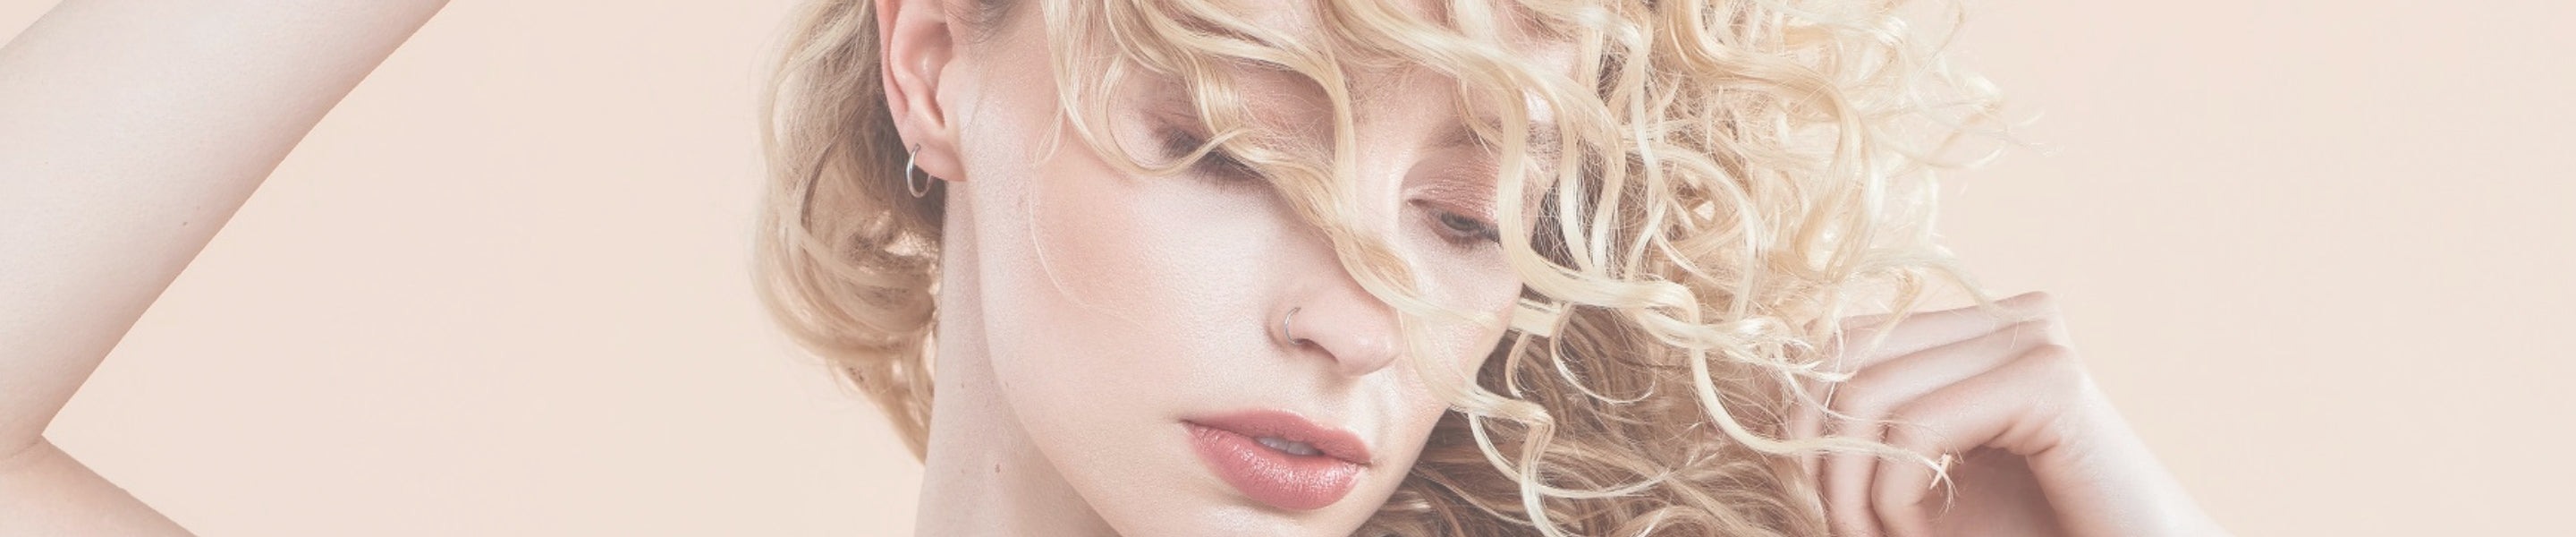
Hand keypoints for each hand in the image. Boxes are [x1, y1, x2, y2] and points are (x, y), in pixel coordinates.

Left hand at [1788, 292, 2228, 536]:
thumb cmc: (2030, 536)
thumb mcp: (1923, 475)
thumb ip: (1866, 425)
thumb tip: (1769, 388)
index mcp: (1982, 327)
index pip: (1843, 338)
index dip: (1803, 417)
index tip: (1819, 497)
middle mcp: (2012, 315)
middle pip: (1843, 356)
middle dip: (1820, 455)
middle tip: (1845, 528)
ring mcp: (2036, 338)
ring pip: (1867, 392)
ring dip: (1852, 490)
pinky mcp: (2051, 380)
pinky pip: (1915, 426)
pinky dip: (1895, 499)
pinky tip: (1921, 533)